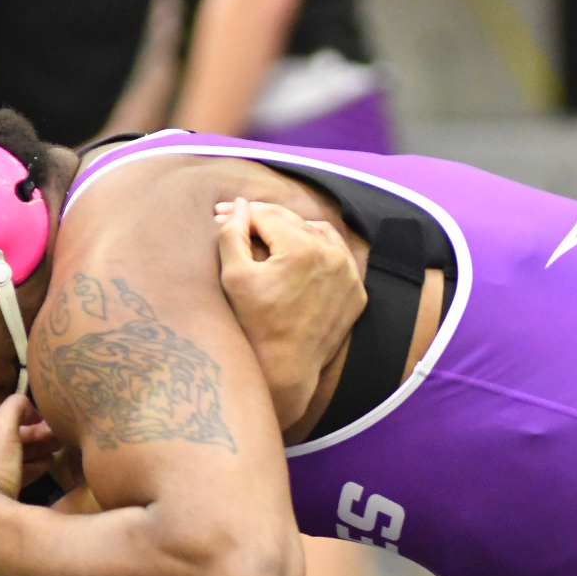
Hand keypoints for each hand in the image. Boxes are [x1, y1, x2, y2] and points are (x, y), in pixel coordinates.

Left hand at [0, 394, 57, 575]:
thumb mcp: (0, 426)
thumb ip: (13, 407)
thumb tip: (25, 401)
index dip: (24, 424)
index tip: (49, 425)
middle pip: (3, 450)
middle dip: (32, 443)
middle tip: (59, 440)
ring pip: (8, 471)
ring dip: (33, 461)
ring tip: (56, 457)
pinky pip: (12, 491)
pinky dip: (29, 480)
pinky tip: (45, 477)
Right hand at [215, 197, 364, 429]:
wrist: (284, 369)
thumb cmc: (254, 326)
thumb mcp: (234, 278)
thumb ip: (233, 234)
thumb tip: (238, 205)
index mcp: (302, 249)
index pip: (266, 216)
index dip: (240, 213)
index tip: (220, 214)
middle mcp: (332, 256)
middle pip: (292, 221)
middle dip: (263, 219)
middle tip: (239, 220)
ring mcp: (348, 274)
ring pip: (319, 233)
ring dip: (293, 228)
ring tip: (269, 232)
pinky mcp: (356, 291)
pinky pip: (338, 257)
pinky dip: (319, 249)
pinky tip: (300, 251)